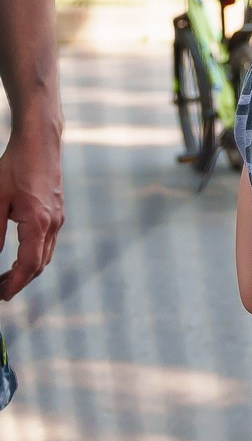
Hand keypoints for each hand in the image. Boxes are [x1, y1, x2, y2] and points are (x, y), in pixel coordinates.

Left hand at [0, 126, 60, 299]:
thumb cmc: (15, 167)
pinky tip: (19, 256)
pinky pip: (48, 243)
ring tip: (6, 278)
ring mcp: (58, 219)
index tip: (2, 296)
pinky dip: (34, 256)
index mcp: (39, 223)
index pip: (29, 265)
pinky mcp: (57, 213)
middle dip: (20, 282)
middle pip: (40, 265)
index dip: (15, 284)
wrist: (40, 144)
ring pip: (46, 255)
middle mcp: (54, 224)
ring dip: (28, 270)